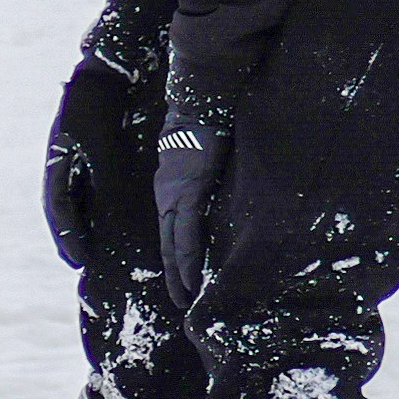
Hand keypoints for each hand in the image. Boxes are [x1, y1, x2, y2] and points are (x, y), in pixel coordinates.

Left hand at [148, 51, 239, 338]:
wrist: (204, 96)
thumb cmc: (211, 117)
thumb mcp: (210, 152)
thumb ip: (215, 171)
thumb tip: (229, 182)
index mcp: (174, 184)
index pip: (174, 228)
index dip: (178, 255)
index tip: (184, 279)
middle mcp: (169, 194)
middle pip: (168, 243)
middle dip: (175, 274)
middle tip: (182, 302)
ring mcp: (174, 194)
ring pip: (173, 245)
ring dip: (180, 275)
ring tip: (185, 301)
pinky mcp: (187, 193)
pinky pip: (185, 235)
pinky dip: (187, 260)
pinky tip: (190, 281)